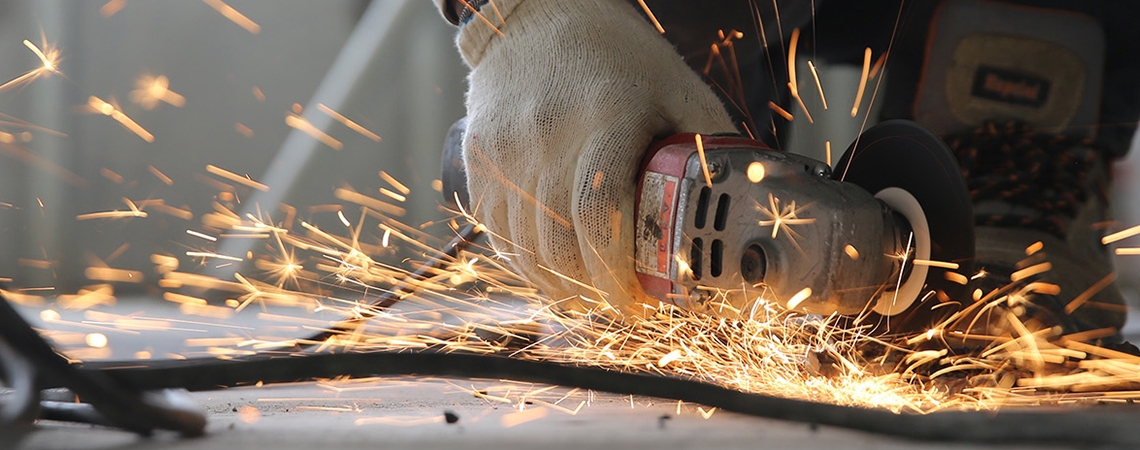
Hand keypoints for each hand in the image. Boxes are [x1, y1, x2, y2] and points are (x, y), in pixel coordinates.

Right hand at [456, 0, 735, 311]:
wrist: (537, 18)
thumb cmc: (617, 55)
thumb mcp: (676, 88)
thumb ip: (708, 145)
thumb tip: (743, 205)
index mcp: (606, 120)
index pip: (600, 216)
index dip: (615, 273)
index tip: (635, 302)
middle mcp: (547, 138)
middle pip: (560, 243)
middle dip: (591, 289)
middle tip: (618, 305)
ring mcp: (505, 151)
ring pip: (524, 247)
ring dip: (556, 285)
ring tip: (585, 295)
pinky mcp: (479, 159)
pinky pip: (496, 231)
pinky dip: (522, 263)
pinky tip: (548, 272)